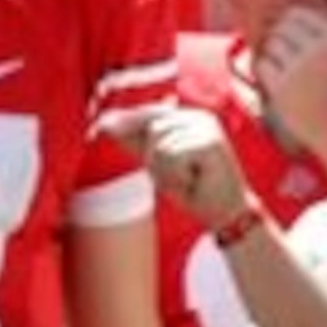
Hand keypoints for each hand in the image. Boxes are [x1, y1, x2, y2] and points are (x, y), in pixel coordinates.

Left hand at [102, 105, 249, 229]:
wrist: (225, 212)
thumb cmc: (193, 189)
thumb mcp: (159, 164)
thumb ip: (136, 143)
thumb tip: (105, 124)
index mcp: (187, 118)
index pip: (150, 115)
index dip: (127, 123)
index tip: (101, 126)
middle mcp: (198, 116)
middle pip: (153, 130)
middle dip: (155, 160)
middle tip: (179, 177)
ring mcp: (207, 127)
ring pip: (161, 145)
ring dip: (167, 171)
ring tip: (187, 179)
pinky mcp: (210, 142)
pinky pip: (173, 156)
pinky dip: (178, 175)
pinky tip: (195, 181)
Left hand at [257, 5, 326, 148]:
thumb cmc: (324, 82)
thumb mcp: (326, 50)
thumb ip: (306, 30)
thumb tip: (270, 10)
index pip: (296, 14)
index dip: (289, 25)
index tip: (295, 42)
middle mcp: (319, 50)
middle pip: (281, 27)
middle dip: (280, 40)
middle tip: (288, 59)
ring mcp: (300, 68)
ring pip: (271, 44)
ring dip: (273, 56)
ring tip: (286, 71)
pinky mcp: (282, 85)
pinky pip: (261, 63)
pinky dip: (264, 71)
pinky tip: (276, 82)